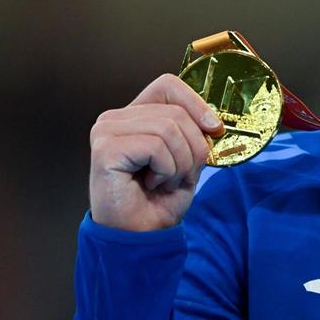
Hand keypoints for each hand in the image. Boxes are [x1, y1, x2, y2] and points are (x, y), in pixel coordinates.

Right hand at [89, 73, 224, 231]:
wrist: (143, 235)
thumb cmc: (161, 198)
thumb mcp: (187, 157)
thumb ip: (195, 130)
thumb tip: (215, 120)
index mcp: (134, 115)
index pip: (168, 85)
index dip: (196, 104)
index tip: (214, 129)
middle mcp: (115, 118)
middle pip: (175, 112)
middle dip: (192, 148)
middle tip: (180, 174)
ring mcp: (106, 131)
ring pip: (169, 128)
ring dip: (180, 163)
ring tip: (165, 181)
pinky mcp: (105, 148)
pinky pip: (156, 146)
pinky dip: (166, 169)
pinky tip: (152, 184)